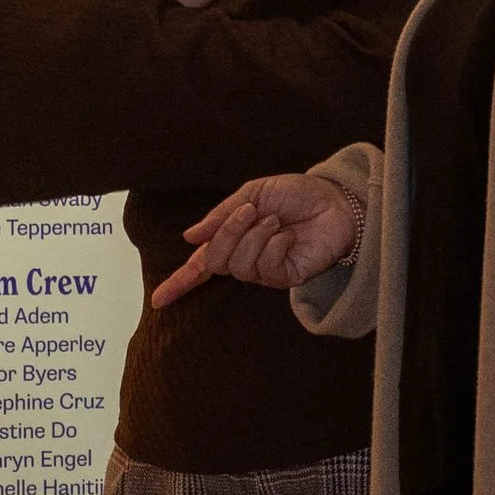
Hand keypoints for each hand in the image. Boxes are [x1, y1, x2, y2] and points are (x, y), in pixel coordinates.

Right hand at [149, 173, 361, 307]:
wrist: (335, 199)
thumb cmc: (296, 194)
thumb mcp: (253, 193)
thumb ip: (221, 215)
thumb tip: (190, 238)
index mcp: (235, 239)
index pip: (201, 266)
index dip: (179, 283)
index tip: (158, 301)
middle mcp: (247, 259)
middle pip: (216, 261)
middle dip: (228, 233)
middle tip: (249, 211)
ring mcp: (267, 271)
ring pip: (240, 265)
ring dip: (255, 235)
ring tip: (276, 220)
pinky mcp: (287, 278)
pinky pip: (267, 268)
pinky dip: (275, 244)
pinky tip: (290, 235)